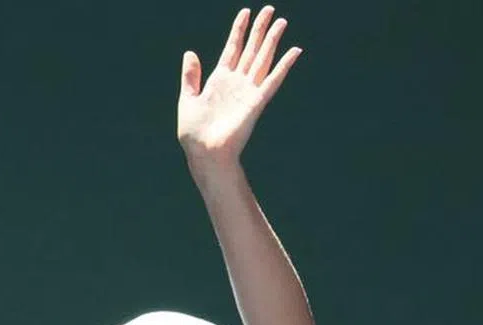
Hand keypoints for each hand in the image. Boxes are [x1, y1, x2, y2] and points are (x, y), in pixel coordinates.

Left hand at [177, 6, 301, 166]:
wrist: (204, 152)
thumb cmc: (194, 133)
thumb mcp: (188, 98)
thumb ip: (190, 76)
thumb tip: (190, 52)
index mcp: (219, 80)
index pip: (232, 47)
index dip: (239, 29)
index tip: (246, 12)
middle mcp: (237, 83)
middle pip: (251, 49)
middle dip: (260, 29)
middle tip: (270, 10)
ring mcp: (248, 91)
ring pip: (263, 59)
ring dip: (272, 40)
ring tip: (282, 22)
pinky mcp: (257, 102)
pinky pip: (273, 80)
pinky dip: (284, 65)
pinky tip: (294, 51)